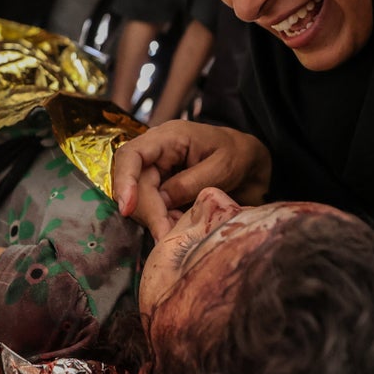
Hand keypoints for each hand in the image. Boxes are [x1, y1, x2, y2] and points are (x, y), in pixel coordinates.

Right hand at [111, 120, 271, 240]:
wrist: (249, 163)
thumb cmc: (239, 156)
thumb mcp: (222, 167)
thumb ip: (191, 182)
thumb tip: (162, 200)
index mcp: (169, 137)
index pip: (131, 155)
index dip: (124, 180)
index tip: (127, 208)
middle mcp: (156, 153)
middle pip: (135, 184)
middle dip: (149, 212)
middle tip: (167, 236)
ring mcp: (157, 171)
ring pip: (140, 200)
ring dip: (156, 220)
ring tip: (179, 232)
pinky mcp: (161, 189)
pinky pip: (153, 208)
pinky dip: (163, 222)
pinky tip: (178, 228)